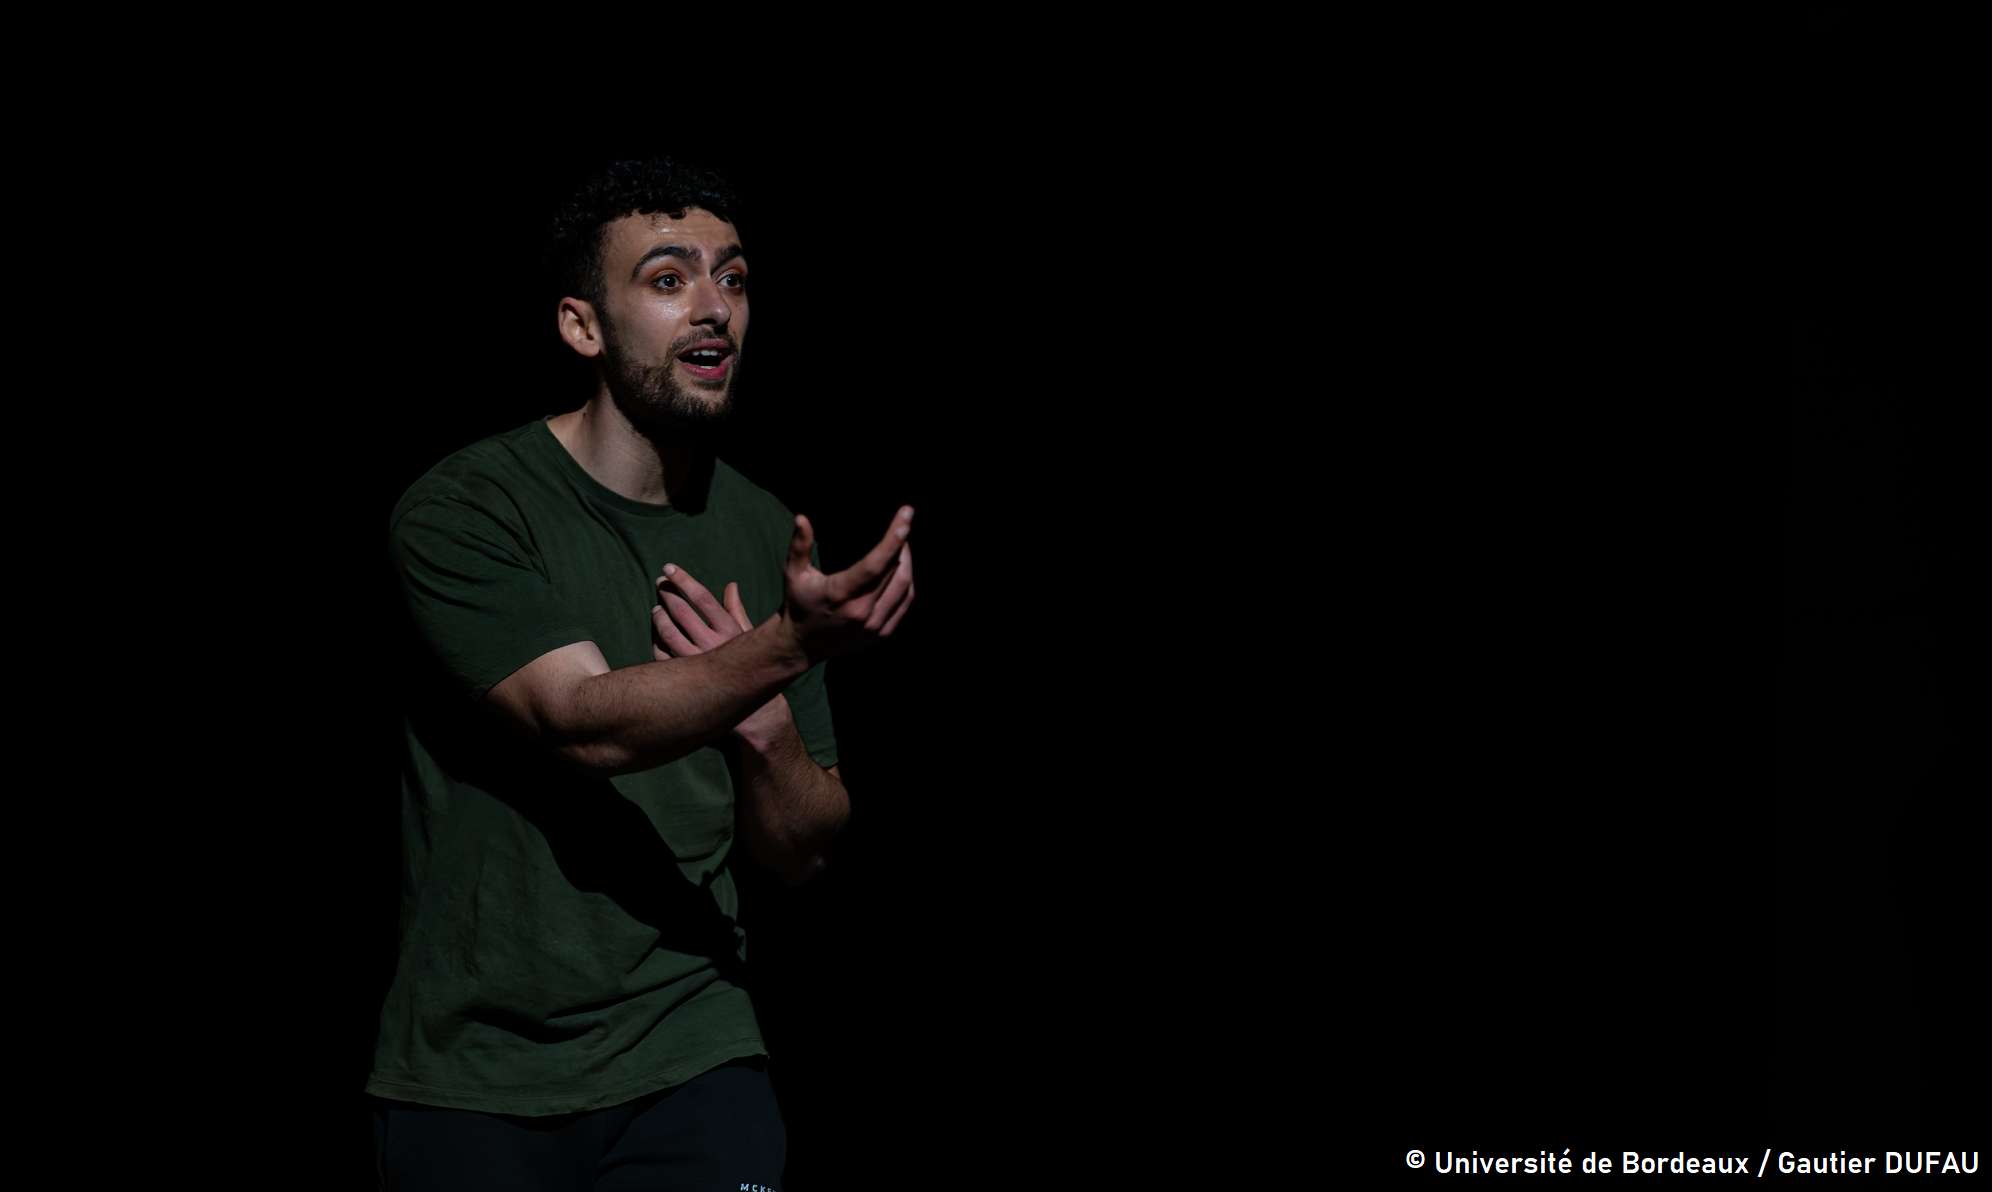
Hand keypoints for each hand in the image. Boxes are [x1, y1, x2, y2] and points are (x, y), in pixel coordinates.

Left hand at [651, 565, 791, 740]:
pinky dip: (657, 643)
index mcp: (728, 629)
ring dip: (658, 617)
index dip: (683, 580)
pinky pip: (663, 657)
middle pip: (681, 611)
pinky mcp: (686, 679)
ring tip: (656, 609)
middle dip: (667, 593)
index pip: (701, 597)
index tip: (669, 568)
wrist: (758, 711)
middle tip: (660, 583)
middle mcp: (712, 644)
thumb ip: (737, 610)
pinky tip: (657, 635)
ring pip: (667, 633)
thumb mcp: (749, 635)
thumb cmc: (755, 667)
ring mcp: (697, 662)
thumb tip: (731, 586)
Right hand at [782, 506, 915, 661]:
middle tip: (903, 524)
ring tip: (902, 544)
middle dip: (902, 544)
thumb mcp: (794, 573)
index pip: (874, 565)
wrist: (803, 644)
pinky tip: (902, 568)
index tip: (906, 516)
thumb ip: (799, 545)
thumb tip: (801, 518)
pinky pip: (905, 603)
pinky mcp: (881, 634)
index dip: (893, 540)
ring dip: (907, 562)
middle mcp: (859, 612)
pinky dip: (908, 583)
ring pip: (904, 588)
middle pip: (894, 573)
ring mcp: (873, 626)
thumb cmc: (799, 602)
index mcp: (839, 594)